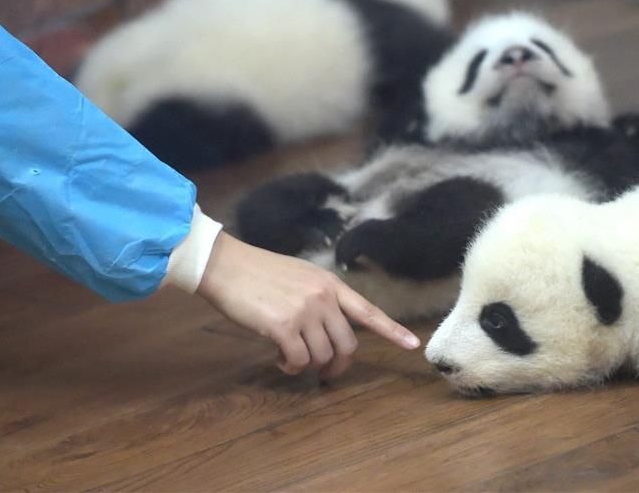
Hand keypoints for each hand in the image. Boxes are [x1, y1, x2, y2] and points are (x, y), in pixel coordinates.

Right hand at [197, 231, 419, 377]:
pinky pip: (298, 361)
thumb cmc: (258, 272)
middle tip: (325, 372)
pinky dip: (290, 367)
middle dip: (338, 365)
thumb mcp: (300, 276)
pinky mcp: (283, 327)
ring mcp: (305, 312)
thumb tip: (325, 330)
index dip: (392, 330)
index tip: (412, 345)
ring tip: (289, 358)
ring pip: (322, 356)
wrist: (226, 266)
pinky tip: (278, 359)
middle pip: (348, 345)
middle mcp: (323, 297)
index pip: (368, 311)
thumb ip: (319, 298)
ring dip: (307, 365)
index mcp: (330, 284)